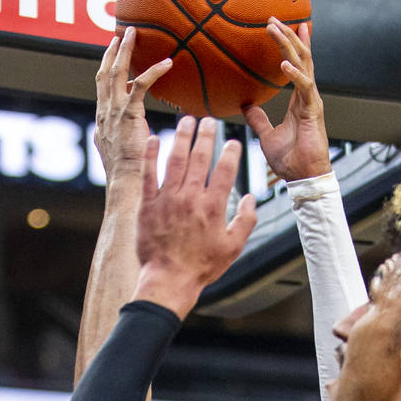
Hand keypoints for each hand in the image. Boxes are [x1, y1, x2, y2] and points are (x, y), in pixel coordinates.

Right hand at [94, 27, 171, 180]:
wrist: (126, 181)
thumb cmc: (128, 174)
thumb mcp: (121, 152)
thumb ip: (123, 137)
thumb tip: (128, 134)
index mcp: (102, 119)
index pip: (102, 86)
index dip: (106, 67)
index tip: (111, 52)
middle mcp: (105, 112)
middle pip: (105, 73)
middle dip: (112, 52)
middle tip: (121, 35)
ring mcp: (114, 111)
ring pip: (117, 72)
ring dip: (125, 51)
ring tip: (133, 33)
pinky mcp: (129, 113)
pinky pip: (140, 85)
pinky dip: (154, 71)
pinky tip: (167, 63)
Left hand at [132, 116, 257, 316]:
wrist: (169, 280)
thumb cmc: (202, 267)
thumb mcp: (233, 247)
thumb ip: (246, 221)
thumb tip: (252, 198)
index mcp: (213, 207)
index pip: (224, 170)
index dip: (230, 152)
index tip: (232, 141)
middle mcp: (190, 198)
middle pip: (199, 158)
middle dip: (205, 135)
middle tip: (208, 121)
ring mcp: (167, 199)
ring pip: (175, 160)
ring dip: (181, 137)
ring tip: (186, 121)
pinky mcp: (148, 205)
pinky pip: (148, 174)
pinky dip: (150, 155)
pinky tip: (153, 139)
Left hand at [243, 19, 331, 181]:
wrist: (302, 178)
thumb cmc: (289, 160)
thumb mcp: (266, 135)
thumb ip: (259, 119)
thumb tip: (246, 106)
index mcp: (299, 101)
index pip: (298, 65)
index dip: (292, 45)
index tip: (283, 26)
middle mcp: (307, 97)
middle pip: (301, 58)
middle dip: (289, 37)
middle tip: (273, 19)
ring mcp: (312, 102)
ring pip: (304, 65)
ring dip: (290, 46)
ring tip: (276, 29)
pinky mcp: (313, 112)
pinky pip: (304, 88)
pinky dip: (294, 74)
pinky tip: (283, 63)